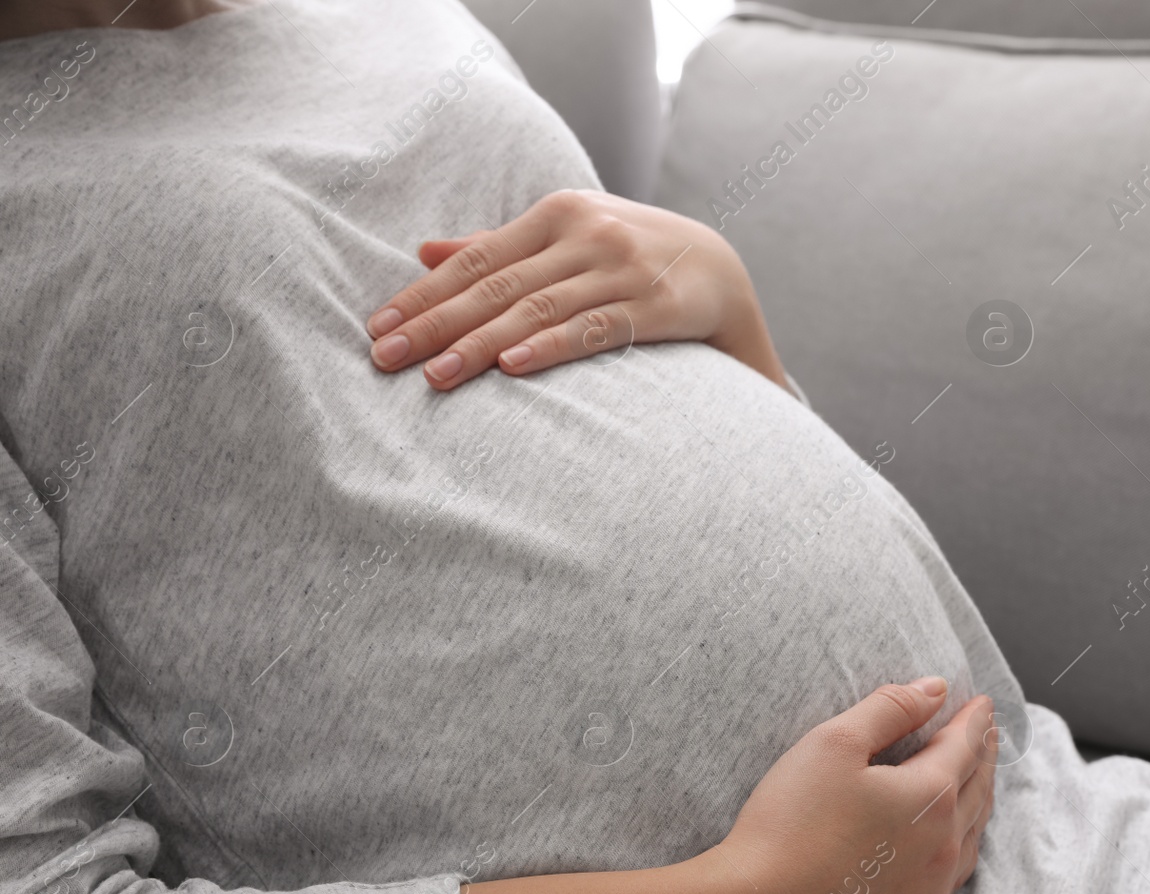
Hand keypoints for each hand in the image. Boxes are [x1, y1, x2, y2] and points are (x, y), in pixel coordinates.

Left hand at [364, 189, 788, 392]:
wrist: (723, 271)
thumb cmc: (630, 258)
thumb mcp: (568, 239)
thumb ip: (500, 246)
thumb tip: (423, 250)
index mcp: (557, 213)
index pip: (476, 258)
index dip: (423, 293)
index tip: (378, 326)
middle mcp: (587, 233)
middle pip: (496, 285)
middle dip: (436, 324)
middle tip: (386, 357)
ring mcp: (623, 268)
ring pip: (537, 309)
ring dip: (480, 345)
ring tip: (435, 376)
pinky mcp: (657, 305)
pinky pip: (594, 329)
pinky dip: (550, 346)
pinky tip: (512, 366)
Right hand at [712, 677, 997, 893]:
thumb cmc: (791, 823)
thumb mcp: (833, 742)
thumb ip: (889, 709)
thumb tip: (935, 689)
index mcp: (930, 796)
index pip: (965, 746)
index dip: (975, 721)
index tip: (985, 704)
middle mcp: (944, 845)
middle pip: (978, 788)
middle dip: (984, 756)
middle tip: (987, 734)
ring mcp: (931, 889)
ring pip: (973, 835)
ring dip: (980, 799)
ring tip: (979, 780)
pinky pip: (955, 875)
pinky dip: (964, 844)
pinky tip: (954, 844)